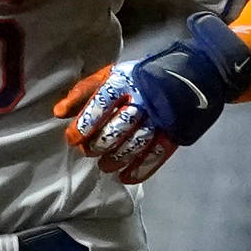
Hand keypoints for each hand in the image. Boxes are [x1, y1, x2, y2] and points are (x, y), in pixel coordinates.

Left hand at [54, 13, 250, 182]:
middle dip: (101, 143)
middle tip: (88, 152)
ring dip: (118, 158)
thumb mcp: (111, 75)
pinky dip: (142, 168)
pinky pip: (158, 152)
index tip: (72, 138)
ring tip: (105, 166)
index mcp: (125, 80)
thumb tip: (57, 112)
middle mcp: (144, 98)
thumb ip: (83, 92)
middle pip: (120, 125)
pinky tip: (127, 177)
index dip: (85, 122)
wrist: (193, 72)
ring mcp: (162, 115)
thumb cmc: (139, 76)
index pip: (102, 102)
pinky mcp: (176, 130)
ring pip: (138, 141)